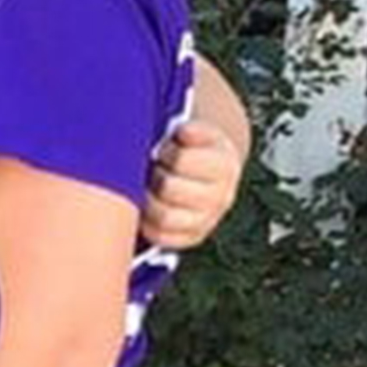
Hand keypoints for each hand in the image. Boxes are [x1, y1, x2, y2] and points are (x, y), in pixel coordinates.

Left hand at [144, 119, 242, 249]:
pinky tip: (144, 210)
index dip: (166, 152)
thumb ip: (182, 129)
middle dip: (154, 176)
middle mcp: (222, 194)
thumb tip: (177, 131)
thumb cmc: (186, 147)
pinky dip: (148, 225)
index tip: (166, 147)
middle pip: (169, 188)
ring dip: (147, 201)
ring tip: (147, 187)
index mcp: (222, 162)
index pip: (182, 159)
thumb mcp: (189, 130)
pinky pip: (163, 236)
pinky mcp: (192, 237)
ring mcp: (208, 218)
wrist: (202, 171)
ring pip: (165, 216)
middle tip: (152, 168)